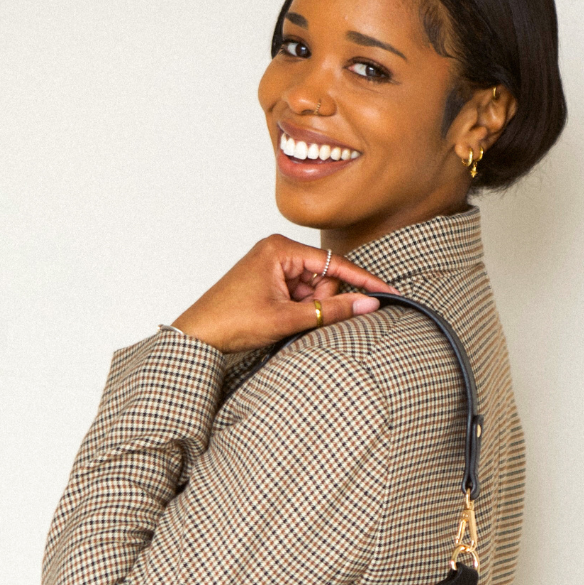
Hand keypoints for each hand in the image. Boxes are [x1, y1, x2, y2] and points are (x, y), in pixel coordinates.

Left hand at [169, 235, 394, 352]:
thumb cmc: (231, 322)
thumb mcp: (287, 318)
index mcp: (280, 248)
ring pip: (311, 289)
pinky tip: (278, 319)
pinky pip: (297, 294)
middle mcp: (277, 249)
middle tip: (295, 317)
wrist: (197, 335)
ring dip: (305, 308)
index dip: (362, 281)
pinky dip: (296, 310)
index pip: (334, 263)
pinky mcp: (267, 279)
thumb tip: (367, 305)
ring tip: (280, 320)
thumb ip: (330, 310)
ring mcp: (271, 264)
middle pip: (323, 277)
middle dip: (319, 301)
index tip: (386, 292)